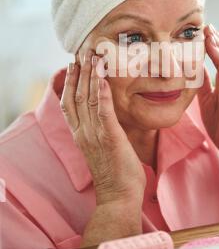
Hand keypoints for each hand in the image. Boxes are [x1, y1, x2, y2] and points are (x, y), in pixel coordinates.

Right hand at [60, 50, 146, 204]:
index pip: (70, 103)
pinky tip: (103, 77)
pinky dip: (101, 93)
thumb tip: (104, 113)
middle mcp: (83, 132)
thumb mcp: (102, 146)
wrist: (118, 196)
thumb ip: (100, 128)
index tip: (74, 64)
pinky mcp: (110, 137)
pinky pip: (103, 111)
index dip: (71, 82)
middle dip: (79, 73)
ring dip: (90, 76)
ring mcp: (95, 135)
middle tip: (83, 52)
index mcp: (80, 134)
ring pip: (87, 99)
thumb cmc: (115, 172)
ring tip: (93, 57)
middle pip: (76, 96)